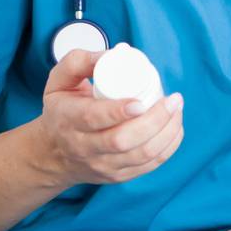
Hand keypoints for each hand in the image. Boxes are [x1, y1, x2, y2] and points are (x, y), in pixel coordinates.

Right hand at [34, 48, 183, 185]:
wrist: (54, 154)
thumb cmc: (61, 110)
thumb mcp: (59, 80)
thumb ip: (80, 62)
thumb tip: (113, 54)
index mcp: (69, 120)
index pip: (94, 119)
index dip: (119, 111)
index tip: (141, 101)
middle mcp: (84, 147)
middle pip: (123, 140)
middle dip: (155, 120)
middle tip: (173, 99)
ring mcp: (102, 165)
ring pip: (140, 155)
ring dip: (167, 132)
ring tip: (177, 109)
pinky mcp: (117, 176)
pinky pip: (149, 166)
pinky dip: (168, 146)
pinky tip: (175, 127)